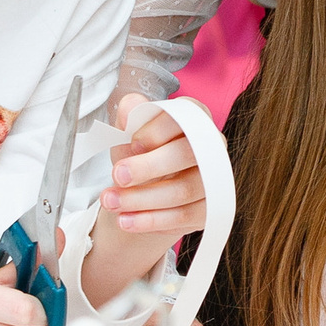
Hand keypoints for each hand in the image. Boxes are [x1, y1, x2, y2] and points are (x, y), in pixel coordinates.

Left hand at [103, 93, 207, 243]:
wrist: (144, 194)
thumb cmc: (141, 156)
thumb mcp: (129, 135)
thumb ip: (130, 117)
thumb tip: (131, 105)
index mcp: (194, 118)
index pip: (184, 117)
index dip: (158, 130)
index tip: (133, 143)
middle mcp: (211, 146)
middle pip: (188, 154)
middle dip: (149, 166)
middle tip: (118, 175)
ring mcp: (214, 179)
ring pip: (183, 189)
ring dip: (142, 198)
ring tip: (111, 201)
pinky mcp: (209, 209)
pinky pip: (183, 216)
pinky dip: (151, 220)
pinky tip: (127, 220)